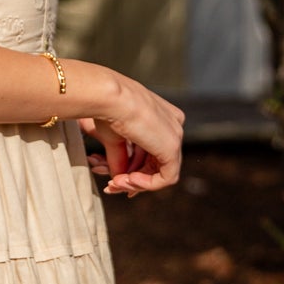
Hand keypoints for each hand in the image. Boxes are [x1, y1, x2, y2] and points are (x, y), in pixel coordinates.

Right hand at [79, 75, 183, 197]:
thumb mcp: (114, 139)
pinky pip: (166, 177)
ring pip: (163, 173)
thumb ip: (121, 159)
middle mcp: (174, 125)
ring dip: (137, 183)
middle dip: (135, 180)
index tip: (116, 180)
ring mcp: (175, 135)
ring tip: (115, 183)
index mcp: (163, 117)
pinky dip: (147, 184)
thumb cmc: (107, 110)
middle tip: (112, 186)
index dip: (136, 170)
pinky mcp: (172, 148)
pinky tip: (128, 180)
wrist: (109, 97)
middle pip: (158, 163)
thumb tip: (119, 179)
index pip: (153, 151)